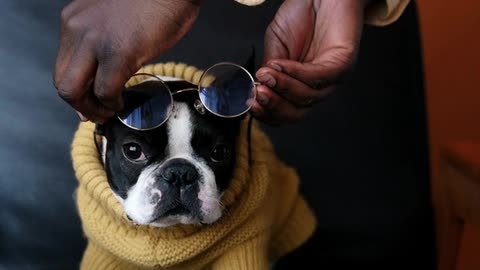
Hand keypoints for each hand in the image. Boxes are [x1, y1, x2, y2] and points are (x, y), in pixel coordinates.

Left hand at [53, 0, 200, 122]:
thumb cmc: (156, 0)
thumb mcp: (115, 19)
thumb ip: (103, 42)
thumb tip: (104, 75)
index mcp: (75, 19)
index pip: (63, 65)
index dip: (76, 91)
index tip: (88, 103)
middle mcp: (76, 28)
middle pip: (61, 81)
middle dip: (79, 105)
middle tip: (98, 114)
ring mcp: (95, 40)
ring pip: (72, 90)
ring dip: (91, 109)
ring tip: (109, 111)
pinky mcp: (118, 53)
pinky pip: (105, 91)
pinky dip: (112, 104)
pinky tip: (122, 103)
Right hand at [252, 0, 370, 124]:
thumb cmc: (303, 15)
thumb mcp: (276, 46)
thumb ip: (269, 69)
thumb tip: (256, 88)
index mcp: (300, 85)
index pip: (284, 111)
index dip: (267, 112)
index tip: (250, 103)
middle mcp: (317, 86)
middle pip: (297, 113)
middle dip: (274, 107)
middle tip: (257, 95)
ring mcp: (332, 78)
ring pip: (308, 98)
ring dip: (282, 88)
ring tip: (265, 75)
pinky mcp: (344, 63)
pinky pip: (320, 77)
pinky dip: (297, 74)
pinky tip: (280, 65)